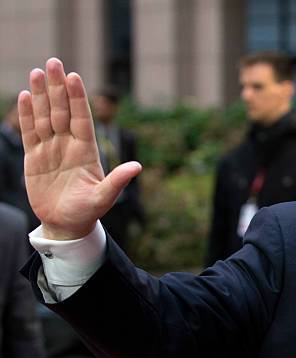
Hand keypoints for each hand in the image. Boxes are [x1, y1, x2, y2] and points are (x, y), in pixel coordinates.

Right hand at [18, 58, 141, 239]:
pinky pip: (30, 132)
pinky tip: (26, 95)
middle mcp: (69, 145)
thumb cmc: (88, 212)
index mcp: (86, 151)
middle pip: (61, 110)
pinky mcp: (35, 157)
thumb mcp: (104, 197)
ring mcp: (51, 149)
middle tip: (53, 62)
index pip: (81, 118)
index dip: (77, 98)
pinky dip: (27, 114)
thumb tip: (137, 167)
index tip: (75, 77)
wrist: (67, 225)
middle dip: (58, 87)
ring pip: (45, 116)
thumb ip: (117, 181)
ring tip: (38, 72)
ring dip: (42, 95)